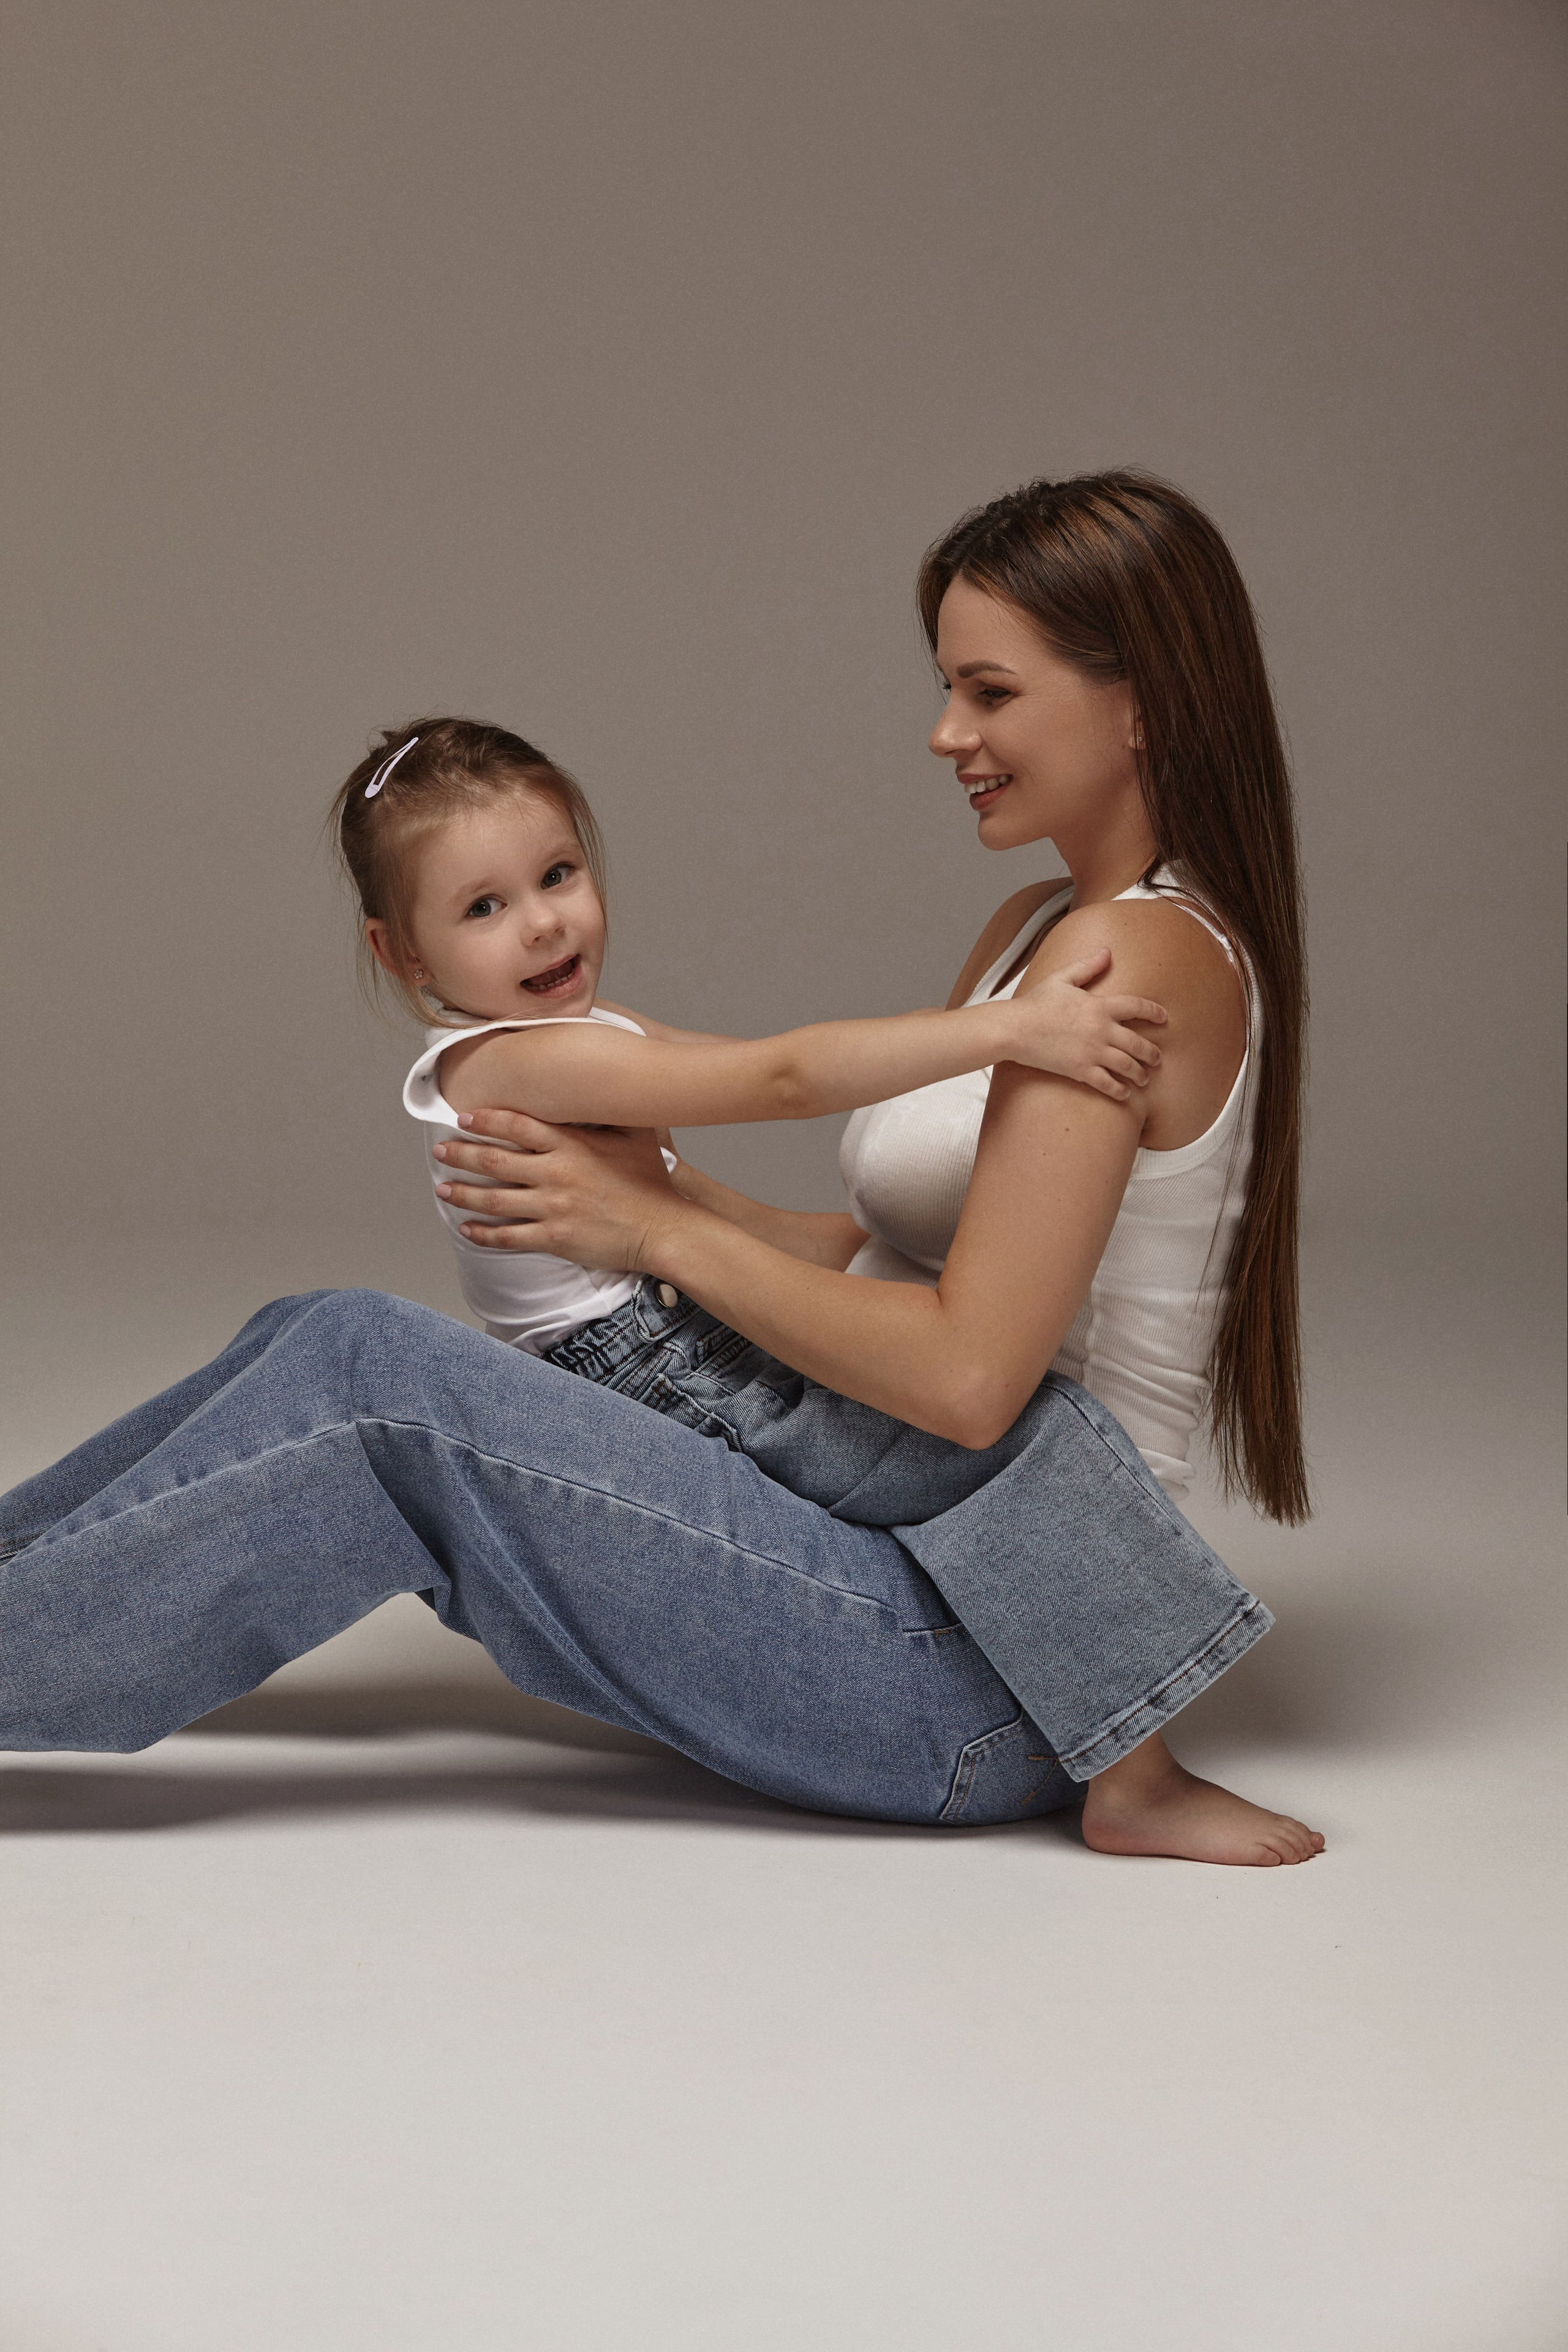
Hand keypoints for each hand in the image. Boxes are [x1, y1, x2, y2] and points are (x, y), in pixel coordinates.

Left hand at [432, 1112, 682, 1269]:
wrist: (663, 1228)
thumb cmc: (652, 1182)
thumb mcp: (636, 1134)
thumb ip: (611, 1111)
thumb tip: (599, 1085)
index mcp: (572, 1146)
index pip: (518, 1126)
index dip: (486, 1120)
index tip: (464, 1117)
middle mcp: (557, 1174)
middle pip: (496, 1160)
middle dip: (462, 1154)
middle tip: (439, 1150)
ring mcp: (554, 1207)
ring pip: (495, 1198)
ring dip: (463, 1193)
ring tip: (442, 1187)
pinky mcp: (555, 1238)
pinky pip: (509, 1236)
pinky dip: (484, 1233)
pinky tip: (467, 1228)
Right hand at [1006, 947, 1166, 1099]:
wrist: (1015, 1028)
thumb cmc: (1035, 1003)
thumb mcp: (1061, 978)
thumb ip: (1087, 966)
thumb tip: (1107, 952)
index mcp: (1099, 1005)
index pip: (1137, 1006)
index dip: (1154, 1012)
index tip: (1164, 1018)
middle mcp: (1101, 1029)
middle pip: (1138, 1043)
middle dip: (1152, 1053)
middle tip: (1157, 1059)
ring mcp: (1092, 1051)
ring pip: (1127, 1066)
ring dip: (1140, 1074)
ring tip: (1144, 1079)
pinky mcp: (1080, 1070)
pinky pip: (1107, 1083)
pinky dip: (1119, 1091)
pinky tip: (1124, 1094)